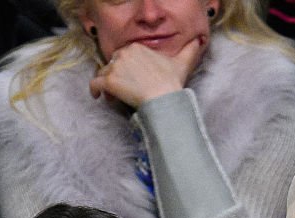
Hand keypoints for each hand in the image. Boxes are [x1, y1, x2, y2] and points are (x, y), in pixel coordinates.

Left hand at [89, 37, 204, 106]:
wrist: (163, 98)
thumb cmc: (172, 83)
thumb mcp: (183, 62)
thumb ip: (190, 50)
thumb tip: (199, 41)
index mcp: (137, 47)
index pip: (124, 55)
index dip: (126, 68)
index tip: (130, 80)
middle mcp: (124, 53)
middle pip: (113, 63)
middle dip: (116, 75)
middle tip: (122, 89)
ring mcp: (115, 67)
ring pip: (103, 73)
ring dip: (106, 84)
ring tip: (113, 96)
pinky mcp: (109, 81)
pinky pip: (95, 84)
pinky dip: (95, 90)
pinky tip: (98, 96)